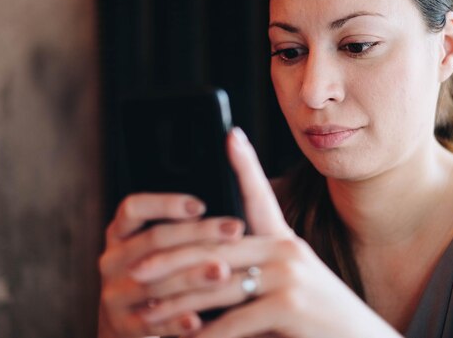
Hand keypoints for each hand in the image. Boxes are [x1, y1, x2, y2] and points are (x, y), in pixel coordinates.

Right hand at [98, 192, 244, 336]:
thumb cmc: (157, 271)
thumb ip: (181, 225)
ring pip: (155, 282)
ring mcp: (115, 295)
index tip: (201, 205)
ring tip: (224, 271)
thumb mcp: (157, 246)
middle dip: (198, 233)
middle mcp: (113, 261)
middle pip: (153, 240)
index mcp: (120, 234)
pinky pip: (152, 323)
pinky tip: (199, 319)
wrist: (129, 321)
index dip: (165, 204)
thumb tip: (223, 194)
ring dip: (192, 276)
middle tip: (234, 230)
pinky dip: (176, 322)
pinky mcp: (124, 327)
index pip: (133, 208)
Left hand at [130, 128, 401, 337]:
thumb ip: (256, 270)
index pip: (261, 194)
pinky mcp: (289, 307)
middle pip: (215, 248)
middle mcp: (286, 250)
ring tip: (146, 316)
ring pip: (216, 286)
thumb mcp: (290, 283)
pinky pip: (233, 321)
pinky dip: (204, 335)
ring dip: (176, 305)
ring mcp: (289, 276)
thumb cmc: (316, 316)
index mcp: (284, 239)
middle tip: (135, 270)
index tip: (230, 134)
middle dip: (170, 260)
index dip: (246, 163)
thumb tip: (212, 268)